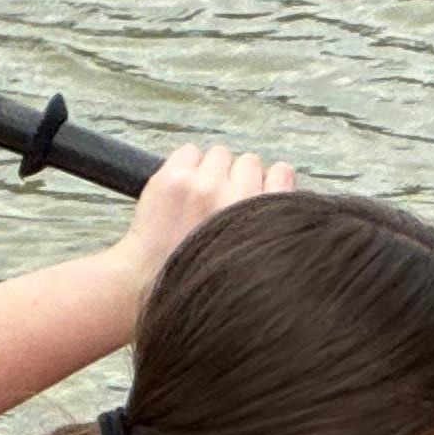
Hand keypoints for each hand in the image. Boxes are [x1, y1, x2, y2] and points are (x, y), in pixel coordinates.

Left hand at [113, 140, 298, 290]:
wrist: (150, 282)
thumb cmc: (202, 279)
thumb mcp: (254, 260)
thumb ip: (265, 223)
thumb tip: (269, 190)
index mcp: (265, 220)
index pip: (282, 175)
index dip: (265, 183)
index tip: (252, 194)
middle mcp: (241, 199)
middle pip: (250, 162)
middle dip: (236, 178)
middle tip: (218, 203)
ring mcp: (206, 186)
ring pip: (219, 154)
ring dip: (210, 170)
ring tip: (197, 199)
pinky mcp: (175, 178)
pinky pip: (189, 151)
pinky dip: (184, 165)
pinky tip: (179, 192)